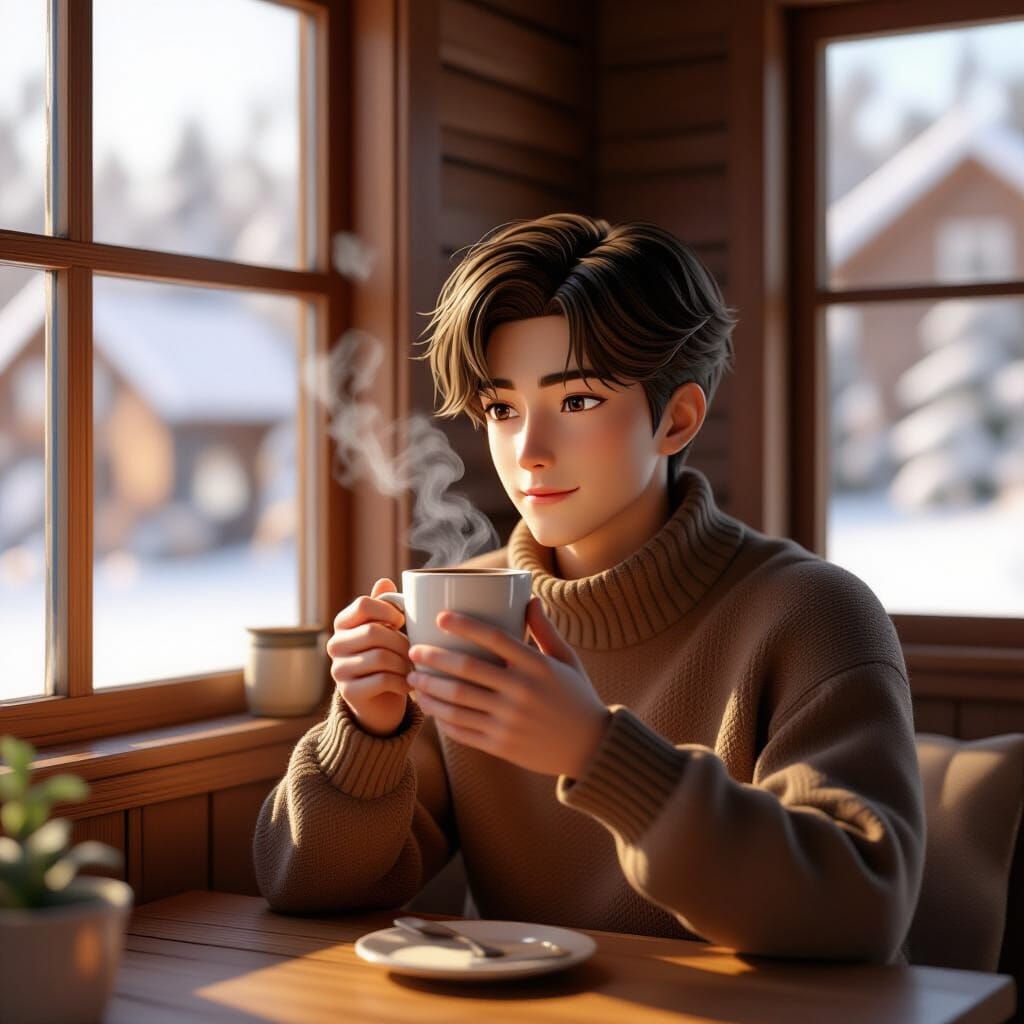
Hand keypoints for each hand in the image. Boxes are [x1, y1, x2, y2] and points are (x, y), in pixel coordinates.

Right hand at [326, 578, 412, 736]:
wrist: (379, 703)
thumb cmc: (387, 659)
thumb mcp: (387, 630)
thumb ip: (385, 607)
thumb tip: (385, 581)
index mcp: (343, 623)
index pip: (363, 604)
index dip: (388, 610)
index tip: (402, 621)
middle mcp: (335, 644)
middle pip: (374, 631)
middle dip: (402, 641)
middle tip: (414, 651)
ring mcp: (339, 669)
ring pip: (381, 657)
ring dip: (404, 663)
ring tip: (412, 667)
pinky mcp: (349, 692)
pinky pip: (383, 680)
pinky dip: (402, 682)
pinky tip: (409, 683)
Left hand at [406, 597, 610, 778]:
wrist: (591, 748)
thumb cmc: (577, 696)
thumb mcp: (566, 659)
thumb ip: (544, 630)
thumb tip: (528, 597)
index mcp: (537, 666)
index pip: (494, 638)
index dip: (464, 625)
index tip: (440, 617)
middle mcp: (521, 692)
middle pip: (467, 669)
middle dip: (434, 658)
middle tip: (414, 651)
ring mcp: (509, 720)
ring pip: (458, 702)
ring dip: (430, 689)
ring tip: (413, 679)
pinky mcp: (501, 745)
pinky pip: (463, 729)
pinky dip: (442, 717)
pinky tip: (430, 706)